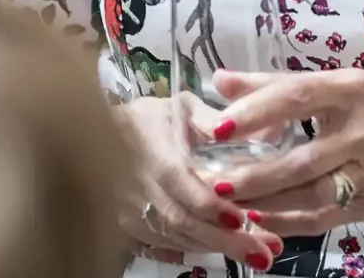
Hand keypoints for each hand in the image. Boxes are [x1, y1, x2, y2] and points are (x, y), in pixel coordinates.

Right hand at [114, 96, 284, 270]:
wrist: (98, 136)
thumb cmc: (146, 120)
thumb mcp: (180, 109)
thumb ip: (213, 122)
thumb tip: (253, 131)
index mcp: (157, 156)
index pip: (185, 188)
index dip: (214, 208)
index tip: (244, 220)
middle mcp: (142, 189)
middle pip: (185, 222)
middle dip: (226, 242)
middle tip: (266, 253)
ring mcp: (133, 213)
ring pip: (178, 238)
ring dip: (218, 249)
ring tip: (258, 254)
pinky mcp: (130, 228)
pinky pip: (168, 244)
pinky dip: (198, 247)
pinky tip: (224, 247)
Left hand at [210, 70, 363, 236]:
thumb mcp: (342, 83)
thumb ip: (280, 83)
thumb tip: (222, 81)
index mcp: (352, 90)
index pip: (296, 97)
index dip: (254, 112)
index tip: (218, 126)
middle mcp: (361, 131)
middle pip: (299, 157)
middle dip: (252, 172)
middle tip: (212, 177)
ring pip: (308, 193)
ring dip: (263, 201)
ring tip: (225, 201)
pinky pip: (321, 218)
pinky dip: (287, 222)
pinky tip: (258, 220)